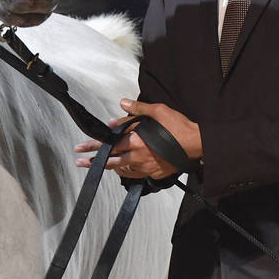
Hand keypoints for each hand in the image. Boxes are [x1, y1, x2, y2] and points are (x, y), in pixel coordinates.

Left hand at [74, 99, 201, 179]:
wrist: (198, 144)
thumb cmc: (179, 126)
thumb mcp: (158, 111)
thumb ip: (137, 109)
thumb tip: (121, 103)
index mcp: (138, 139)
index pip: (110, 143)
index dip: (93, 145)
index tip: (80, 148)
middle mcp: (139, 155)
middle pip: (111, 159)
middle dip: (93, 161)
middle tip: (80, 162)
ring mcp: (147, 167)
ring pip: (122, 168)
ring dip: (109, 167)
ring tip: (97, 165)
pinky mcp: (155, 173)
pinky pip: (135, 174)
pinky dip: (125, 171)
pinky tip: (120, 169)